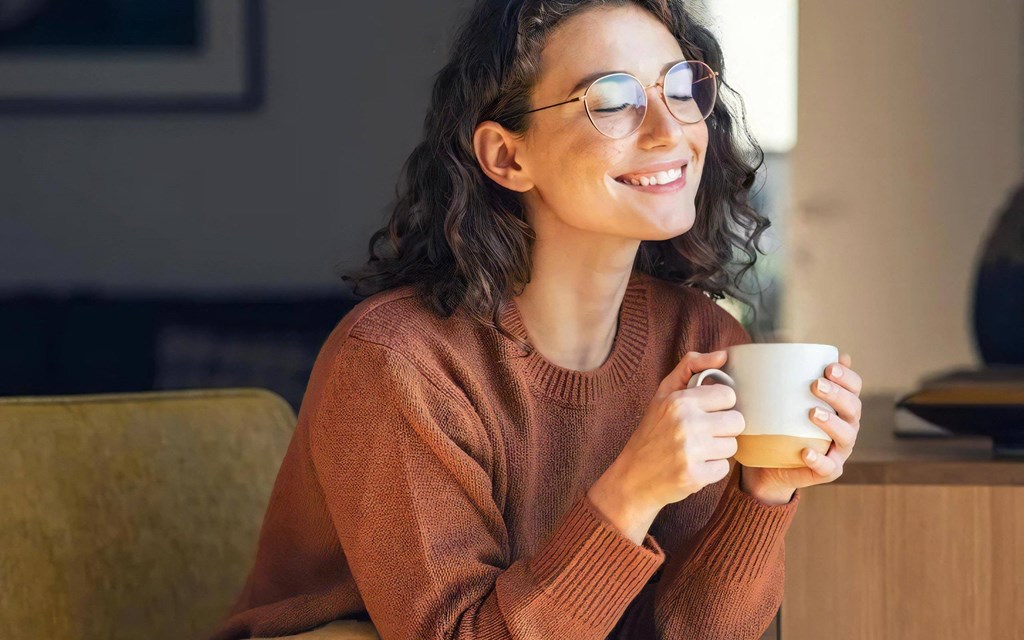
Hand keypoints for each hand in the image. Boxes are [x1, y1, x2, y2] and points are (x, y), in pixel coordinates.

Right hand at [588, 350, 745, 542]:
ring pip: (732, 446)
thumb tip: (723, 355)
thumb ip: (691, 367)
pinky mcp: (695, 476)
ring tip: (696, 451)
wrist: (632, 477)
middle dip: (723, 429)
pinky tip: (693, 466)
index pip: (728, 396)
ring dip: (717, 450)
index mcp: (680, 400)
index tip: (705, 413)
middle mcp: (686, 423)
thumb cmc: (652, 432)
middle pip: (736, 421)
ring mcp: (691, 451)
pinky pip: (724, 468)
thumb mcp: (663, 394)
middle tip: (702, 434)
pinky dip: (711, 470)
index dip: (719, 406)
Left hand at [740, 352, 862, 503]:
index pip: (854, 387)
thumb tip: (789, 342)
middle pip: (853, 409)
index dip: (847, 377)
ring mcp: (839, 450)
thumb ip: (790, 375)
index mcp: (841, 406)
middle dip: (838, 395)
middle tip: (816, 385)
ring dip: (832, 424)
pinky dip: (819, 459)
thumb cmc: (780, 424)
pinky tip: (806, 452)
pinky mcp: (827, 471)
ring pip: (846, 436)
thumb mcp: (783, 398)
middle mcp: (846, 426)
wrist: (770, 464)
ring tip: (813, 413)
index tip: (828, 367)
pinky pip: (828, 467)